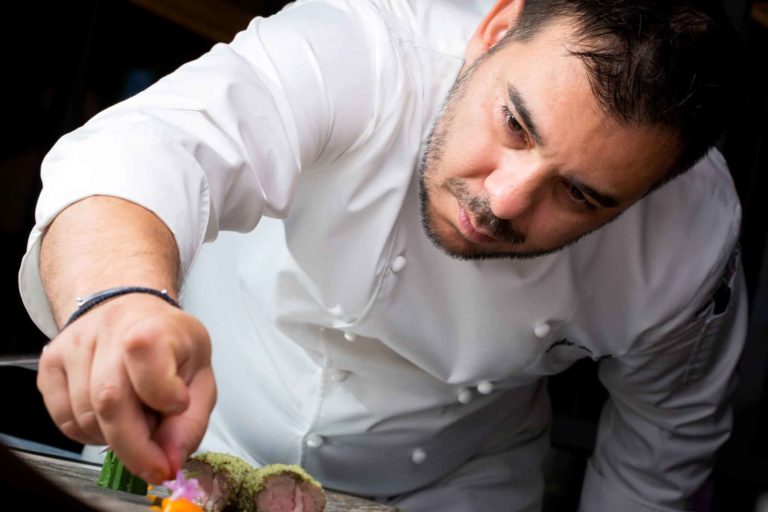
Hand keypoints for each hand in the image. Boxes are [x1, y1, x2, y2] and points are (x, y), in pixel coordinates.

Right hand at [37, 293, 216, 482]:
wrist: (131, 311)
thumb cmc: (169, 342)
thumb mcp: (200, 375)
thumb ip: (191, 421)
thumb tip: (170, 459)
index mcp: (154, 326)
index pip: (149, 364)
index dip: (165, 397)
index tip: (179, 405)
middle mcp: (109, 329)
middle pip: (110, 401)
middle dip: (135, 447)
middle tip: (155, 464)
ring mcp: (73, 344)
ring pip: (85, 416)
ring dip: (113, 438)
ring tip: (136, 418)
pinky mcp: (50, 363)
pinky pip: (64, 420)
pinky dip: (89, 434)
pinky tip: (109, 418)